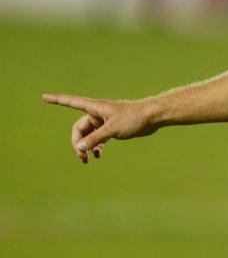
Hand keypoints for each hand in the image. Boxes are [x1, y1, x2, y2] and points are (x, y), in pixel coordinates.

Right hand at [42, 94, 156, 162]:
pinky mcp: (112, 128)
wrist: (152, 117)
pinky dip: (95, 146)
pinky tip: (98, 156)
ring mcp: (104, 121)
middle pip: (79, 128)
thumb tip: (80, 147)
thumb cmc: (134, 118)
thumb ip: (96, 138)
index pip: (71, 102)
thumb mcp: (112, 129)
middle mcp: (97, 113)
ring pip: (88, 135)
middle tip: (81, 156)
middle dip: (77, 142)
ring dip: (86, 147)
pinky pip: (97, 138)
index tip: (44, 97)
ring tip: (86, 160)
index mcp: (95, 108)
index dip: (57, 100)